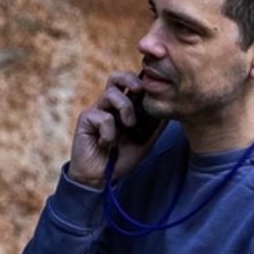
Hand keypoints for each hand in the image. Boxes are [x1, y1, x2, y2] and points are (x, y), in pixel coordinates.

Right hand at [68, 70, 158, 188]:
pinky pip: (103, 117)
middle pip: (116, 77)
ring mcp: (97, 111)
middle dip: (130, 79)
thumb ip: (155, 127)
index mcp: (122, 107)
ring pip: (112, 94)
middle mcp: (108, 105)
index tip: (153, 91)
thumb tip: (168, 111)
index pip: (129, 83)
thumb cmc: (120, 158)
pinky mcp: (86, 119)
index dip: (140, 81)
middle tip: (140, 90)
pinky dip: (110, 132)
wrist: (100, 176)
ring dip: (125, 108)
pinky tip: (106, 143)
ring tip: (128, 126)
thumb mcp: (145, 142)